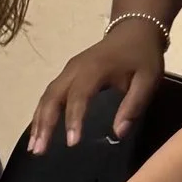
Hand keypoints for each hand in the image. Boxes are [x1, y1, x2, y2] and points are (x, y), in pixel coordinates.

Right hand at [27, 20, 164, 152]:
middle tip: (38, 150)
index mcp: (95, 69)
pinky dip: (41, 113)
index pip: (79, 96)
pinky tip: (38, 131)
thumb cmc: (142, 57)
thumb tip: (118, 133)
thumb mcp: (148, 80)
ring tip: (33, 147)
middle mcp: (74, 69)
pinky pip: (49, 94)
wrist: (134, 30)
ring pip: (47, 96)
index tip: (71, 144)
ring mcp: (68, 70)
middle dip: (44, 124)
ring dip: (38, 121)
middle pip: (53, 96)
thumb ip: (133, 106)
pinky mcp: (66, 74)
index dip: (73, 119)